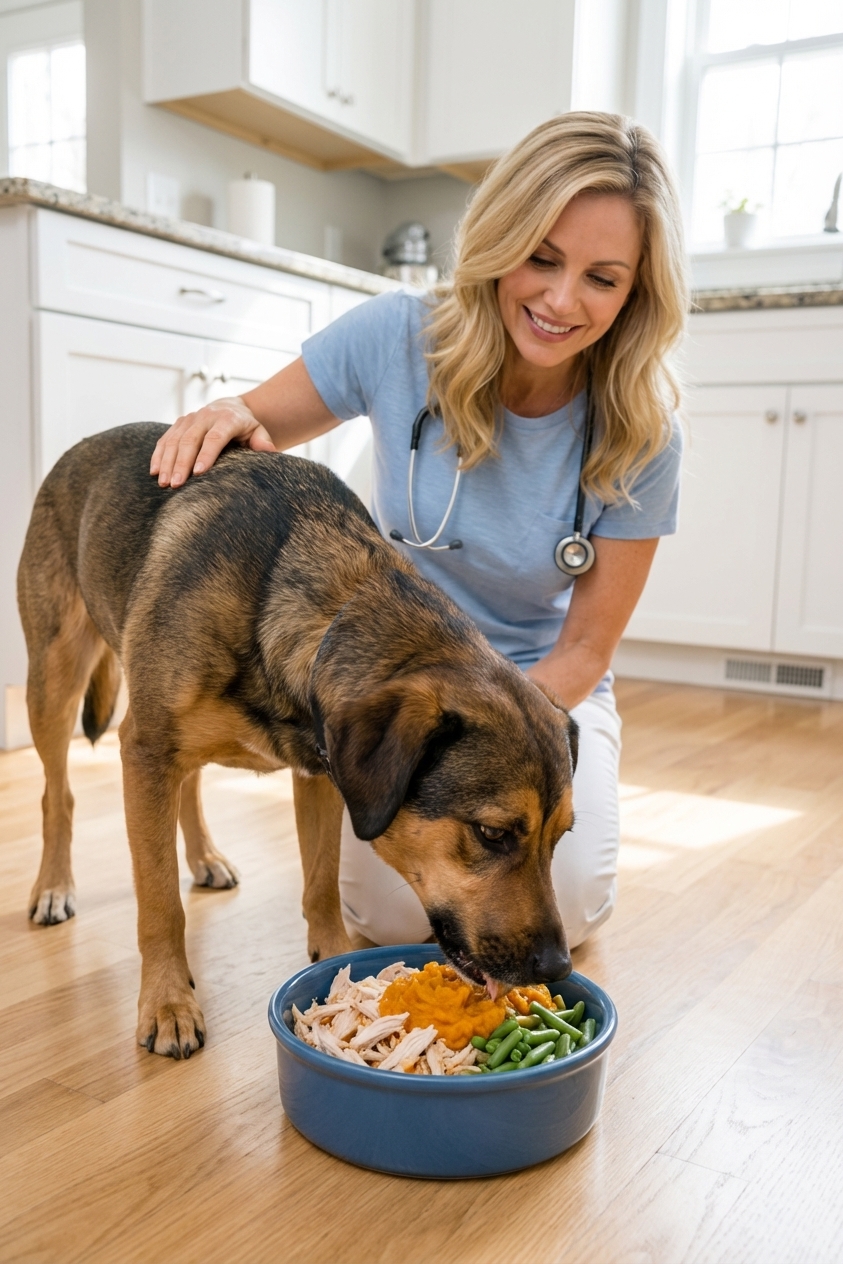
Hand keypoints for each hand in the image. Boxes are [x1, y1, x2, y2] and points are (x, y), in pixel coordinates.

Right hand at [150, 396, 276, 486]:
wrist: (230, 407)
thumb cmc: (247, 426)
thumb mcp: (259, 431)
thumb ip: (263, 441)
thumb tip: (269, 451)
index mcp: (226, 419)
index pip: (214, 437)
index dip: (206, 454)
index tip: (198, 472)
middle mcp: (205, 416)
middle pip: (190, 440)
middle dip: (181, 463)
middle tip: (176, 484)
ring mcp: (189, 419)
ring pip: (174, 440)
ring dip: (167, 462)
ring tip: (164, 483)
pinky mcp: (178, 424)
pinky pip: (165, 439)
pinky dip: (158, 455)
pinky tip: (155, 472)